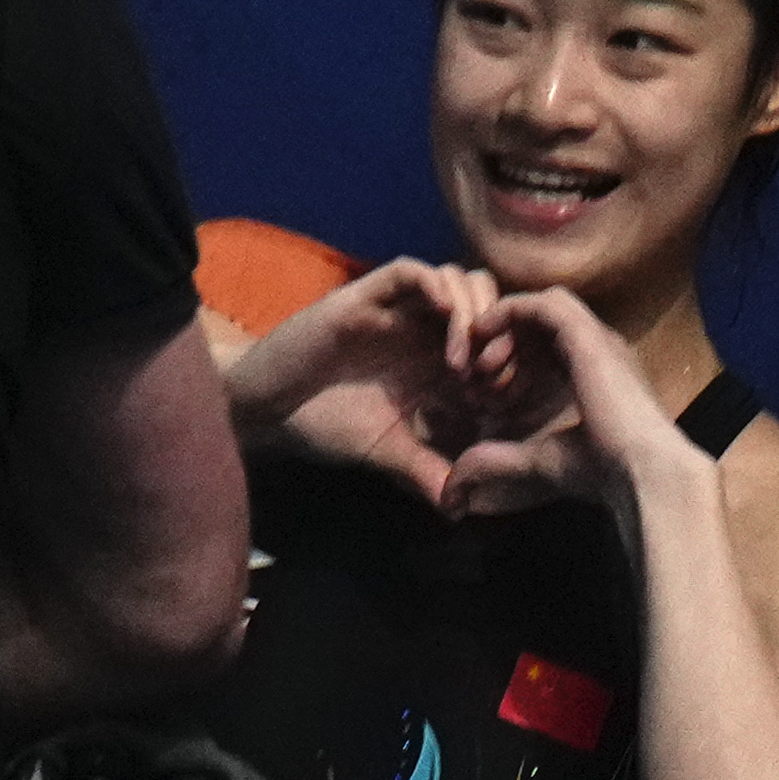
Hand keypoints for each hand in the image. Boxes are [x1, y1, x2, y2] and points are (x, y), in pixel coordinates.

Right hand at [224, 257, 509, 504]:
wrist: (266, 408)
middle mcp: (425, 329)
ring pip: (459, 279)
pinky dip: (435, 285)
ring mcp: (398, 309)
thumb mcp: (385, 452)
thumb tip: (461, 508)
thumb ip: (424, 470)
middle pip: (489, 300)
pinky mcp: (367, 296)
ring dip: (472, 312)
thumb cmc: (325, 426)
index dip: (512, 360)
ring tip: (459, 362)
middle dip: (501, 333)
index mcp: (438, 360)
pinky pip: (413, 271)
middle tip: (488, 377)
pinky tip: (442, 315)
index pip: (497, 338)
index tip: (504, 398)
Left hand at [442, 286, 695, 517]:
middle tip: (474, 376)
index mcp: (599, 375)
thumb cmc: (600, 472)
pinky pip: (540, 304)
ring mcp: (597, 338)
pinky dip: (507, 311)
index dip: (514, 362)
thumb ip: (495, 464)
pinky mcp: (585, 334)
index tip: (485, 394)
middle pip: (544, 323)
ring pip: (541, 306)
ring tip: (478, 361)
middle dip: (504, 344)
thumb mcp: (534, 463)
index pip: (552, 346)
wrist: (641, 470)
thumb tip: (452, 496)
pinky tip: (482, 333)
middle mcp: (602, 350)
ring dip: (504, 327)